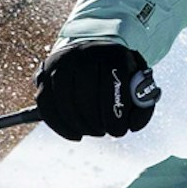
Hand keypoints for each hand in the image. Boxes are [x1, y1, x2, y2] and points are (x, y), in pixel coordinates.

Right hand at [35, 40, 157, 140]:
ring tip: (92, 131)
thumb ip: (143, 104)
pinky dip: (59, 125)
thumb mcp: (137, 83)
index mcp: (111, 52)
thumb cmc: (119, 75)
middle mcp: (83, 53)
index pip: (111, 82)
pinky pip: (46, 104)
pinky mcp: (43, 74)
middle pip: (84, 92)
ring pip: (63, 99)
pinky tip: (75, 134)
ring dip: (78, 124)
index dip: (114, 112)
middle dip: (95, 121)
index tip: (119, 132)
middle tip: (105, 132)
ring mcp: (60, 62)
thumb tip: (133, 126)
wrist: (93, 54)